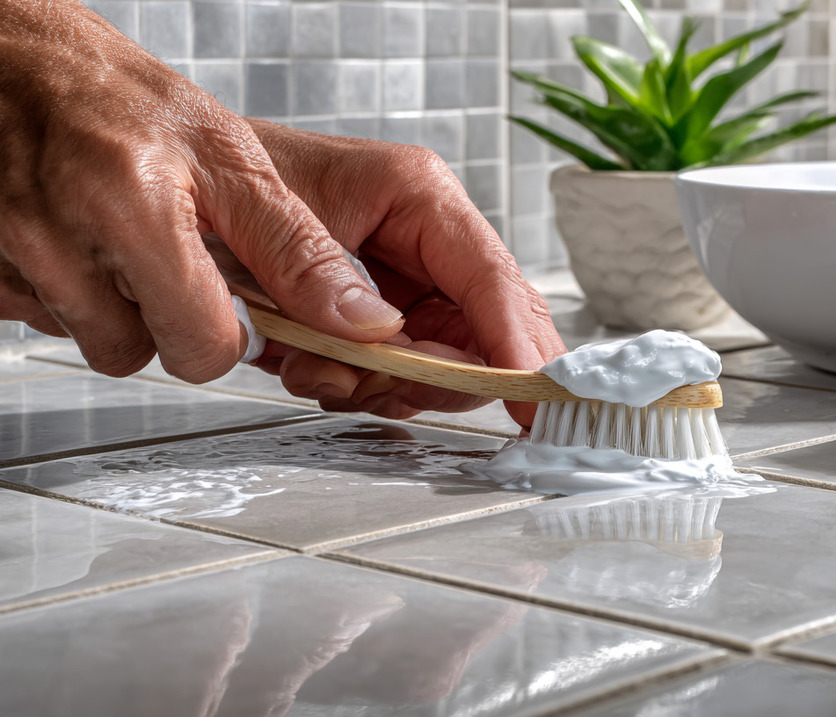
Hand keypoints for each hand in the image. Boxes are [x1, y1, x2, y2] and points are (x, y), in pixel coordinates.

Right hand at [0, 0, 403, 381]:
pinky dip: (70, 291)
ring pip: (92, 341)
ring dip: (117, 307)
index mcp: (134, 211)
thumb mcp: (230, 158)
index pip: (201, 348)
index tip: (231, 302)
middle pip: (139, 353)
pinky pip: (44, 317)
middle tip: (170, 257)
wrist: (18, 58)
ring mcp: (11, 256)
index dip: (228, 333)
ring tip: (123, 239)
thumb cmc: (118, 96)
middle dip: (169, 319)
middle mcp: (58, 240)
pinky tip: (81, 240)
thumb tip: (359, 319)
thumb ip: (295, 248)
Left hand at [246, 120, 565, 425]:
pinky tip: (319, 372)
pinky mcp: (383, 316)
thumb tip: (384, 336)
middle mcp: (425, 239)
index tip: (530, 394)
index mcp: (417, 194)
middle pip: (485, 329)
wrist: (173, 181)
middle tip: (391, 390)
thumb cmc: (219, 171)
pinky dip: (364, 387)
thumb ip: (322, 274)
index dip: (515, 343)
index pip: (490, 278)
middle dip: (443, 375)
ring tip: (323, 371)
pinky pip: (402, 372)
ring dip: (388, 385)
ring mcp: (407, 282)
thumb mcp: (266, 213)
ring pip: (446, 362)